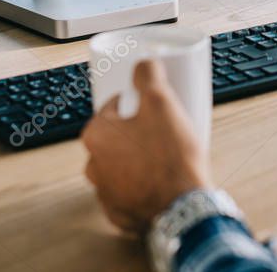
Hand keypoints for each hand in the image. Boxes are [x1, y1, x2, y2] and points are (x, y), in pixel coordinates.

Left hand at [81, 59, 210, 233]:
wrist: (183, 207)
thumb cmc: (170, 156)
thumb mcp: (161, 102)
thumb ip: (148, 74)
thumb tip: (143, 62)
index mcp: (96, 134)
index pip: (113, 107)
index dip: (136, 103)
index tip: (154, 107)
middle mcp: (94, 164)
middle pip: (117, 137)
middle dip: (137, 131)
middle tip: (164, 129)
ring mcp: (106, 192)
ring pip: (122, 164)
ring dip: (139, 158)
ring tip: (166, 155)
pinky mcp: (120, 213)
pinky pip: (130, 191)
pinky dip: (143, 185)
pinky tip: (162, 180)